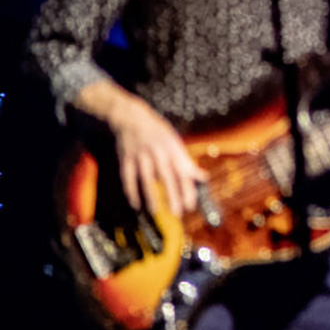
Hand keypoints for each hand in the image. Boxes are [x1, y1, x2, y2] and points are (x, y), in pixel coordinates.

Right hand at [106, 95, 207, 216]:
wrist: (131, 116)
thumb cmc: (158, 132)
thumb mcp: (175, 142)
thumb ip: (187, 162)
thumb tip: (203, 177)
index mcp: (173, 148)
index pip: (183, 172)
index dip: (188, 189)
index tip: (191, 205)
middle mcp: (158, 152)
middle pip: (167, 176)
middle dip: (173, 195)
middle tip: (177, 213)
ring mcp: (141, 155)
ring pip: (147, 178)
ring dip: (151, 195)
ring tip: (155, 211)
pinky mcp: (126, 158)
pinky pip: (128, 177)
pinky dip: (131, 191)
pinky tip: (136, 204)